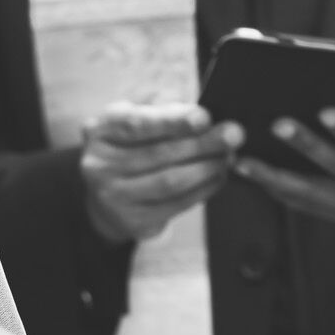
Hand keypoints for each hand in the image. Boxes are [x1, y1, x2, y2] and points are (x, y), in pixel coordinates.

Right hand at [82, 103, 243, 243]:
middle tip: (233, 135)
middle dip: (202, 144)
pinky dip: (204, 188)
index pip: (137, 124)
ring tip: (228, 156)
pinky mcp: (135, 221)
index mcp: (100, 132)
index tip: (204, 118)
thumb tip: (204, 119)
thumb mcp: (135, 121)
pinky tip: (218, 175)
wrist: (106, 198)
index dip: (172, 121)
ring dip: (207, 168)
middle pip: (159, 154)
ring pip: (171, 182)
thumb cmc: (129, 148)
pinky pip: (178, 204)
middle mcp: (100, 166)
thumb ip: (163, 113)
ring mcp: (115, 198)